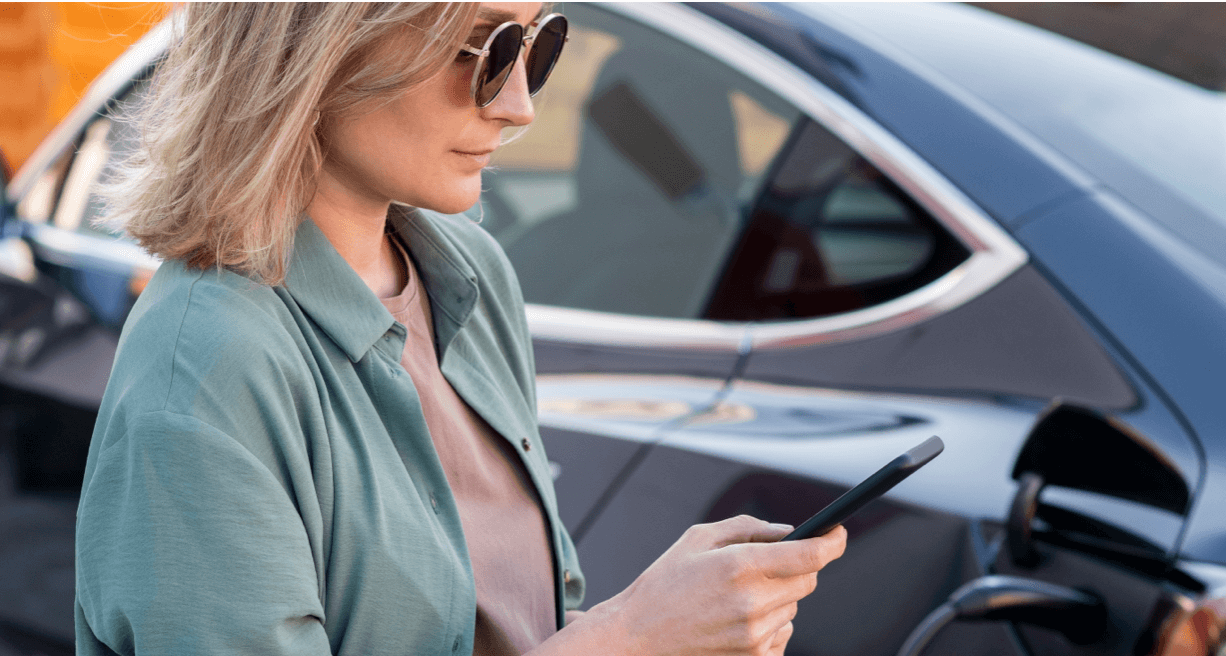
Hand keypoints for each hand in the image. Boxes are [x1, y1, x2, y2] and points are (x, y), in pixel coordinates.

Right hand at [586, 515, 846, 655]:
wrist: (636, 638)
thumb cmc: (662, 586)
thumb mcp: (697, 539)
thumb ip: (747, 528)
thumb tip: (787, 531)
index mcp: (739, 565)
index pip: (810, 555)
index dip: (832, 542)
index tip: (838, 534)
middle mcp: (752, 602)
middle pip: (807, 580)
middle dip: (798, 566)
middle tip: (770, 563)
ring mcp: (754, 635)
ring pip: (795, 607)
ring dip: (780, 596)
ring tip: (739, 595)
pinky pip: (784, 634)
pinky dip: (772, 623)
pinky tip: (740, 618)